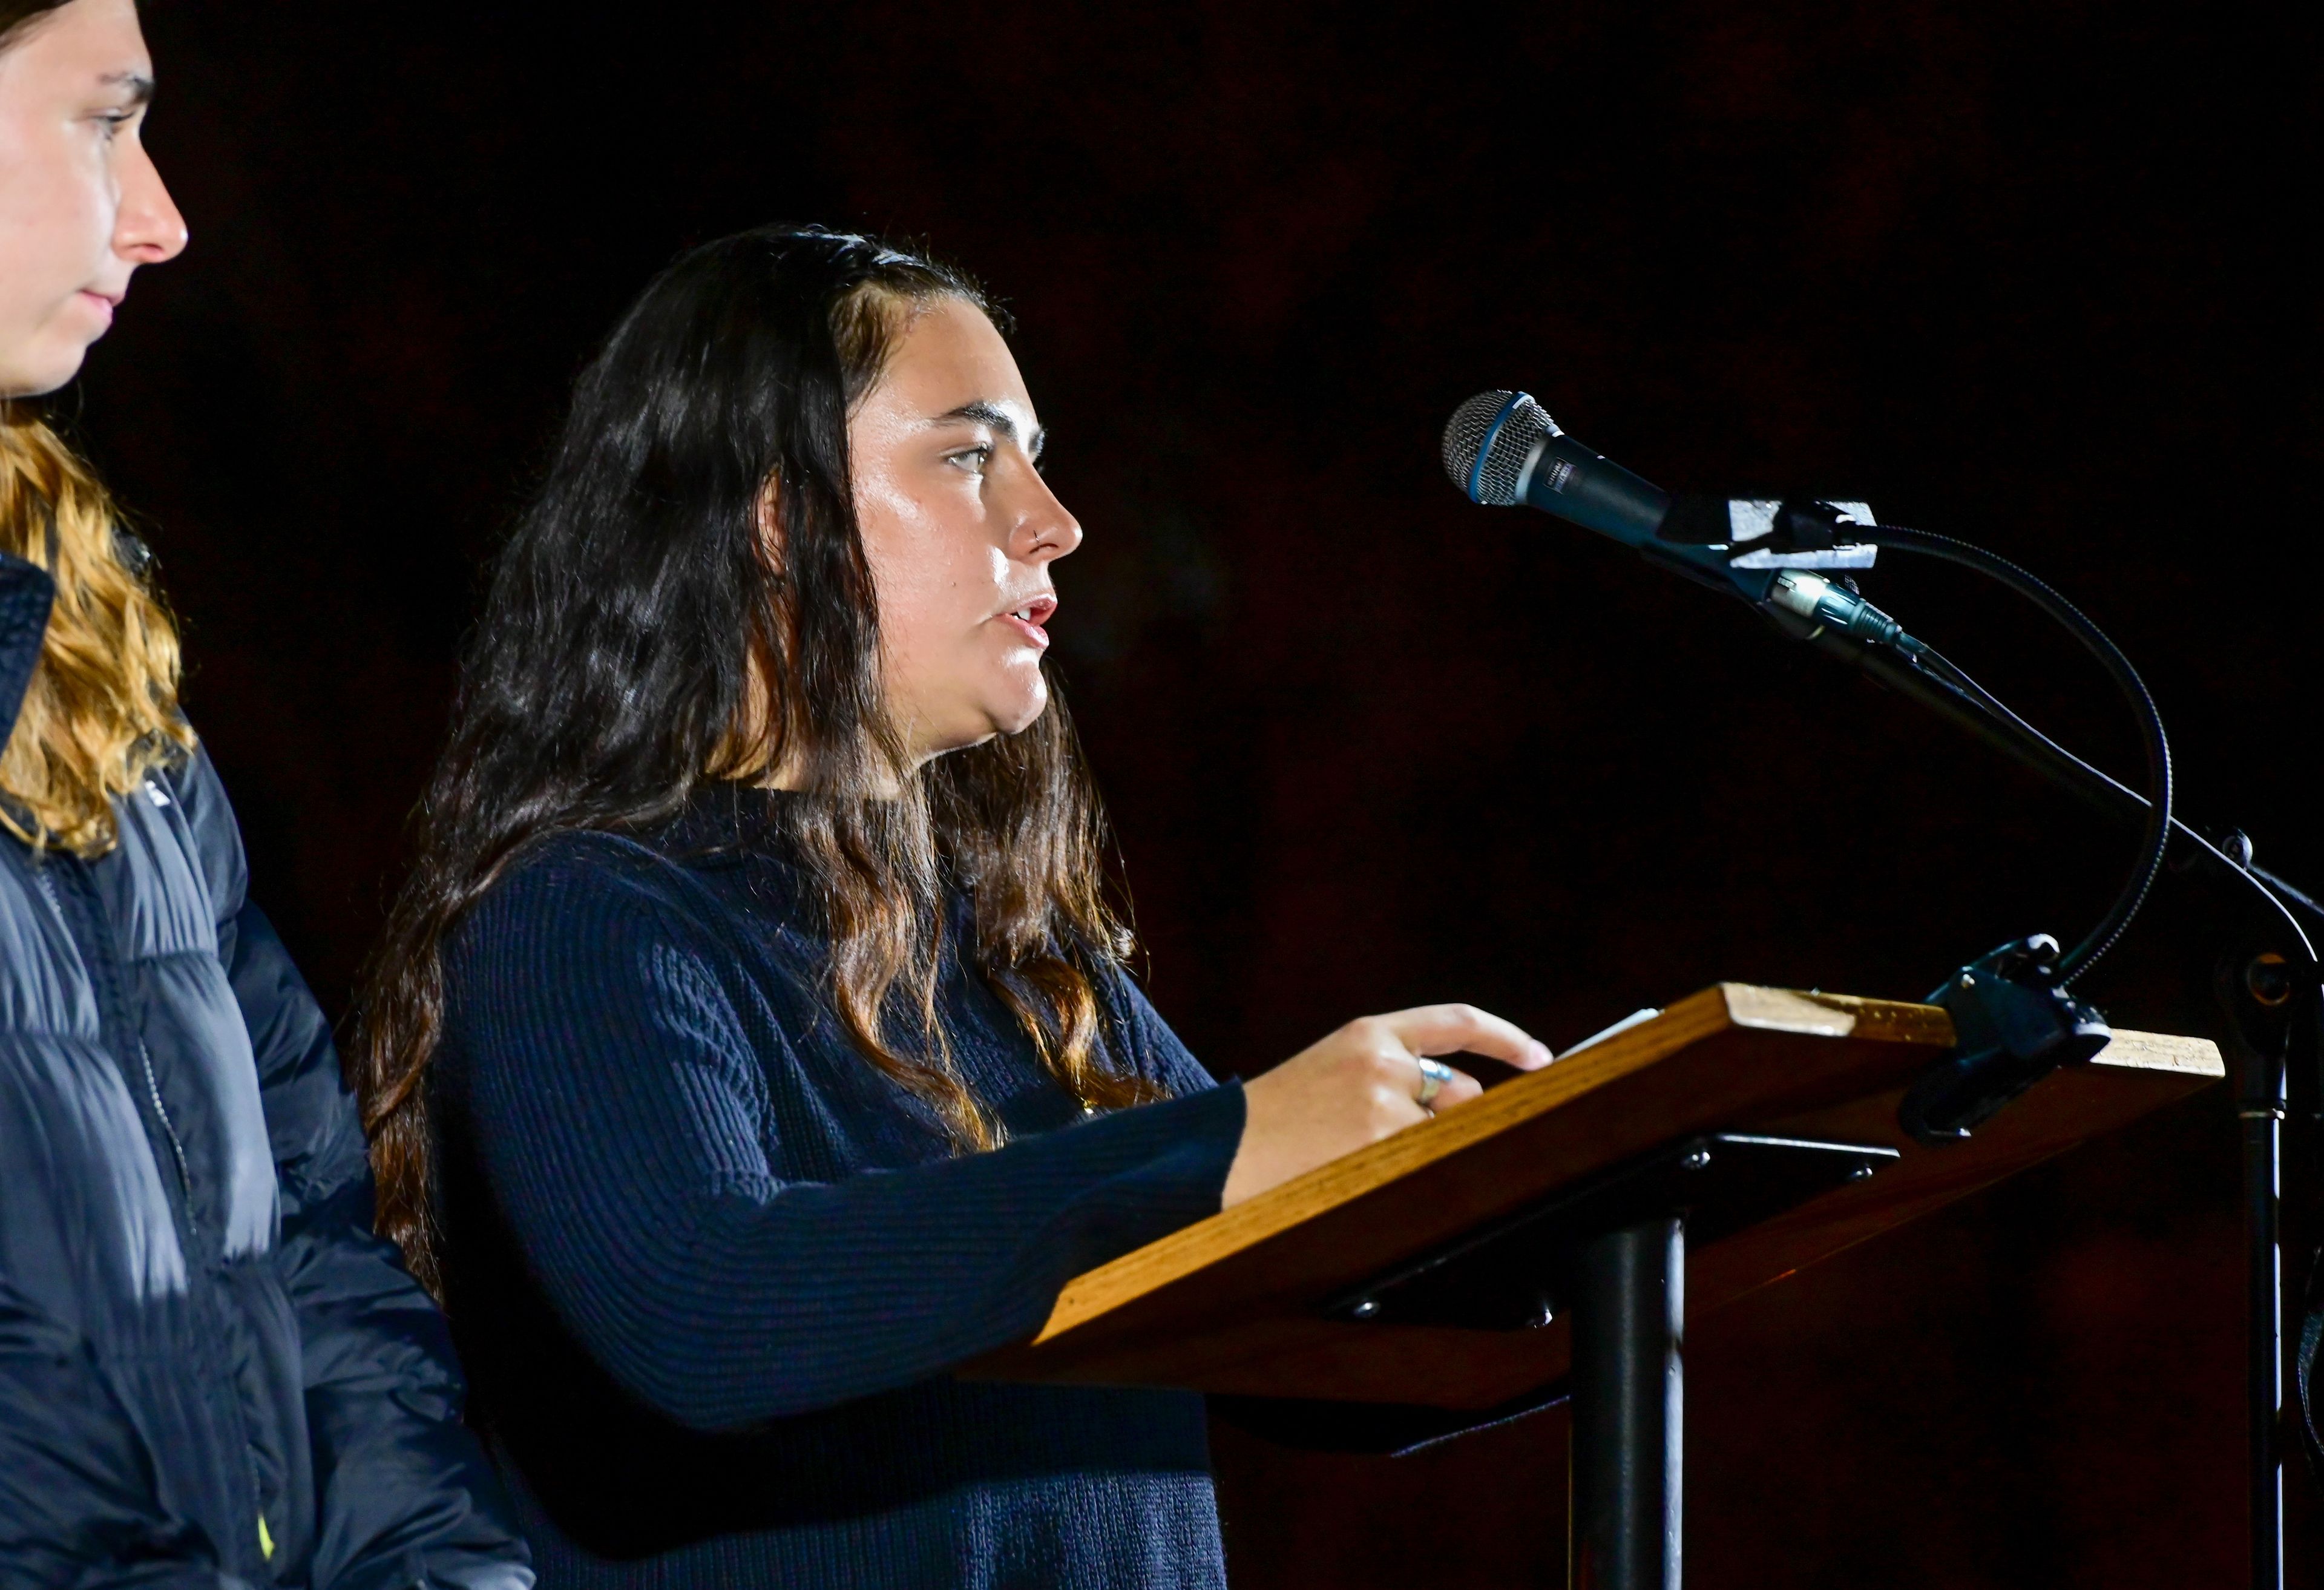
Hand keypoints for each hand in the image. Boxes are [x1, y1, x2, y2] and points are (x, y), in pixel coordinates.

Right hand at [1220, 1004, 1550, 1207]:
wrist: (1223, 1152)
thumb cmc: (1275, 1118)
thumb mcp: (1332, 1071)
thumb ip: (1391, 1072)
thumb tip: (1461, 1099)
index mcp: (1368, 1033)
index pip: (1457, 1023)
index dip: (1506, 1038)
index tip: (1541, 1057)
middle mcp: (1383, 1062)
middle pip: (1462, 1093)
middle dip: (1449, 1122)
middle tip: (1405, 1142)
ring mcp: (1384, 1107)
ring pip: (1444, 1134)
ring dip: (1424, 1150)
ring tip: (1363, 1157)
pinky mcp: (1381, 1149)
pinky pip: (1426, 1165)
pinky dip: (1410, 1176)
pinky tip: (1364, 1176)